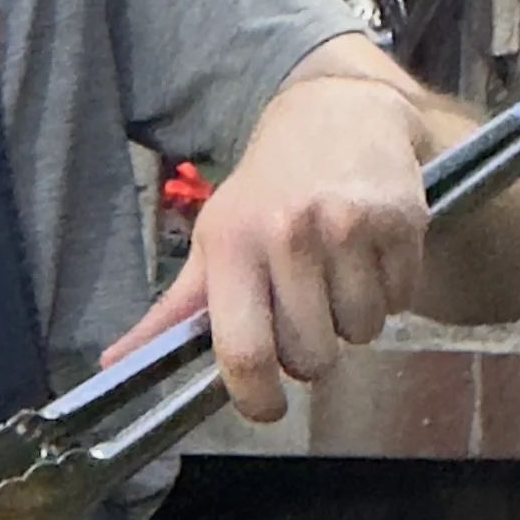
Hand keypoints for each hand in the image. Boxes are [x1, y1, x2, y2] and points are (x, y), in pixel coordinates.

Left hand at [106, 75, 430, 425]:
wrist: (334, 112)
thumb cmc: (265, 191)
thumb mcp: (213, 239)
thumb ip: (174, 310)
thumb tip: (116, 364)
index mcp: (232, 244)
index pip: (243, 351)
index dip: (256, 398)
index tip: (267, 407)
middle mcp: (289, 234)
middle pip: (311, 356)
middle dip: (311, 354)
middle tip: (305, 313)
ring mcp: (350, 227)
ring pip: (362, 333)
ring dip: (352, 321)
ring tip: (337, 276)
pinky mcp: (403, 220)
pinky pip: (402, 301)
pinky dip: (389, 293)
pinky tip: (369, 255)